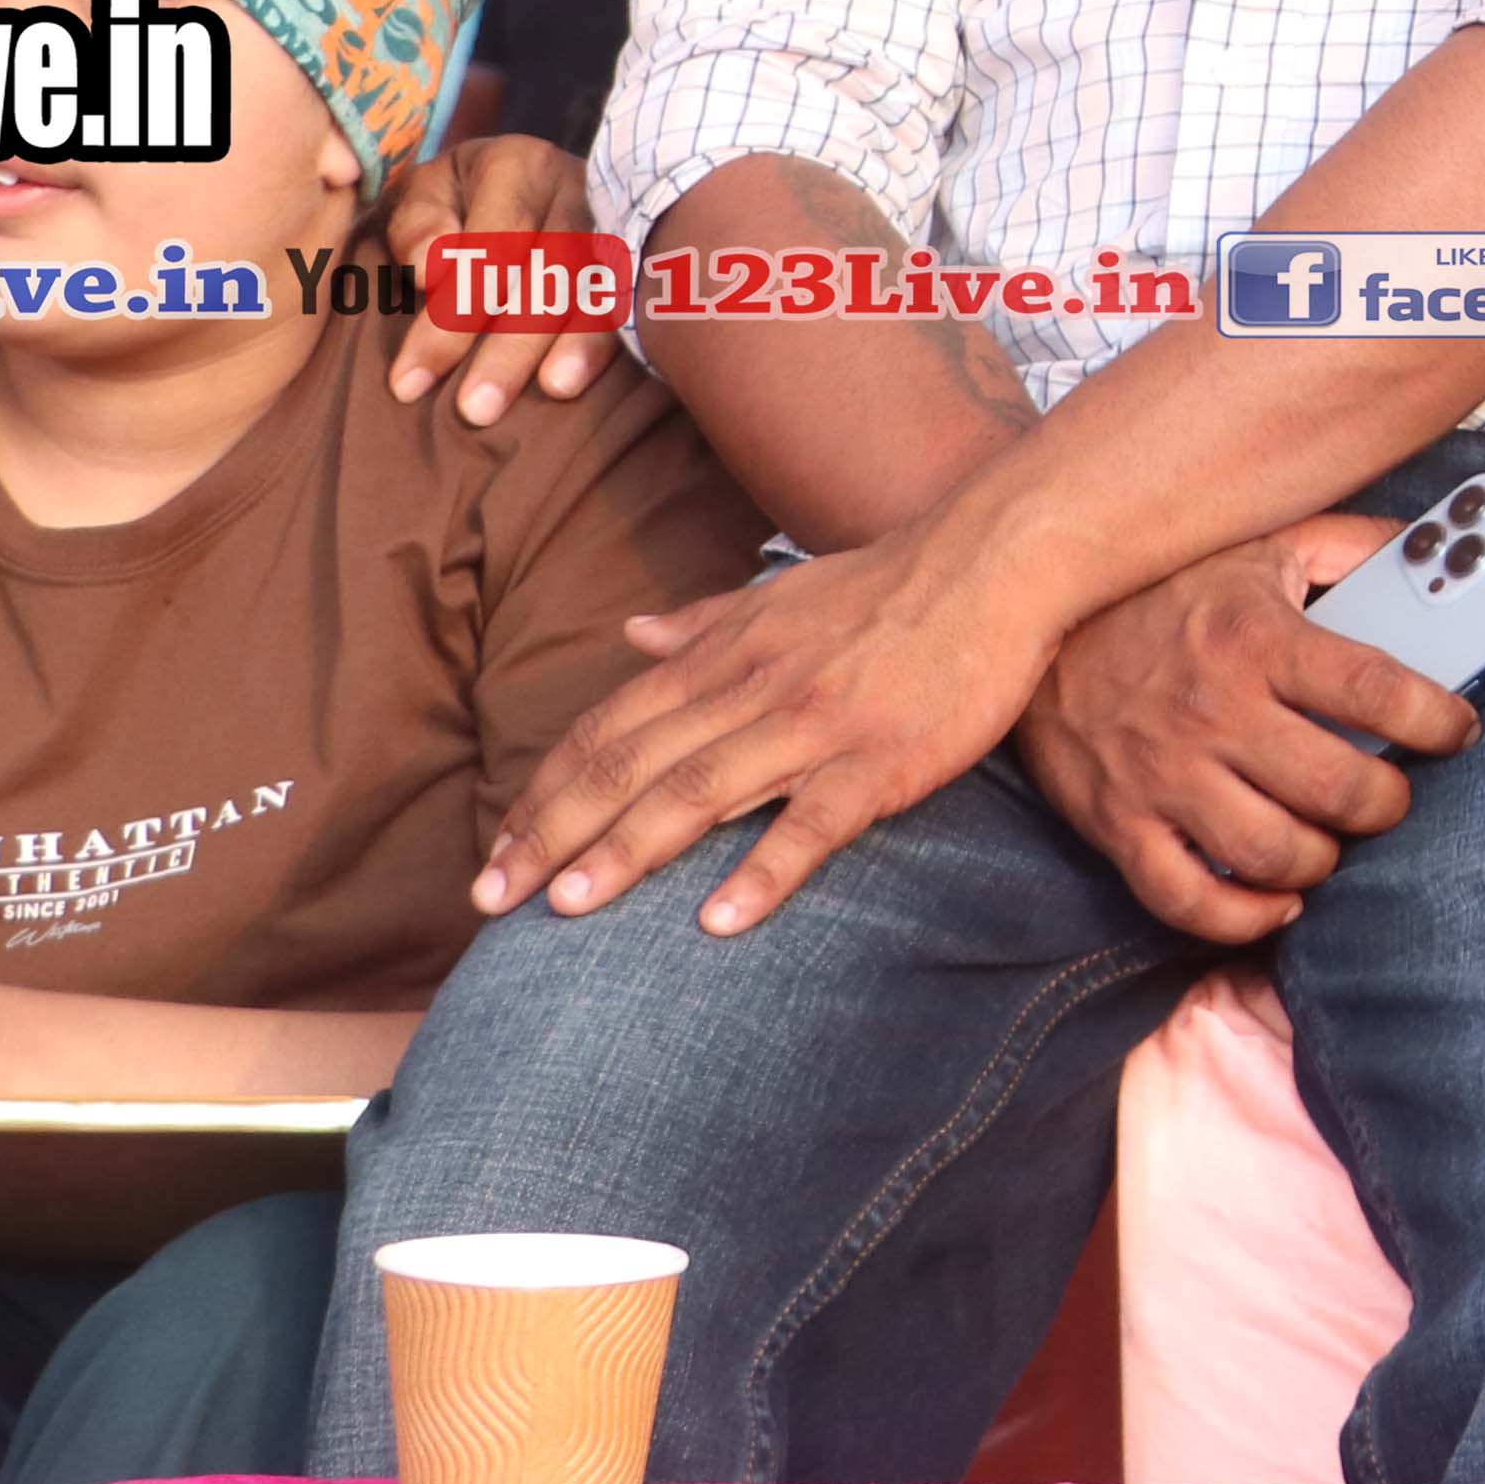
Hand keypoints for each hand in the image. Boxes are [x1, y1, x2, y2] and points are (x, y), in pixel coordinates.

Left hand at [384, 136, 607, 423]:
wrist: (525, 179)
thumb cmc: (458, 200)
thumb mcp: (423, 195)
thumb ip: (417, 225)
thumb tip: (431, 270)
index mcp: (516, 165)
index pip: (490, 245)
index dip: (452, 316)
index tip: (408, 382)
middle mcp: (576, 187)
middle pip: (551, 269)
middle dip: (511, 345)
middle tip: (474, 410)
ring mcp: (618, 220)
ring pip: (600, 286)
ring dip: (575, 345)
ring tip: (550, 393)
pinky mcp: (643, 254)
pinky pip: (633, 302)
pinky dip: (608, 344)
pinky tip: (585, 381)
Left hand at [480, 517, 1074, 936]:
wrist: (994, 560)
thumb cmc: (888, 583)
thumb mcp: (780, 593)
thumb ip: (703, 622)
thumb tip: (631, 632)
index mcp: (722, 656)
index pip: (608, 730)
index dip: (545, 790)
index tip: (495, 848)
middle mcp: (752, 689)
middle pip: (631, 766)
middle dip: (552, 833)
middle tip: (490, 901)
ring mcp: (816, 725)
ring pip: (701, 791)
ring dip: (627, 851)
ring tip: (566, 909)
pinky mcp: (882, 758)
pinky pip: (813, 822)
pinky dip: (763, 871)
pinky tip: (718, 923)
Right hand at [1009, 515, 1469, 939]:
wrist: (1031, 622)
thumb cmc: (1164, 589)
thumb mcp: (1257, 545)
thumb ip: (1345, 546)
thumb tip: (1427, 548)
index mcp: (1257, 637)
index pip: (1375, 690)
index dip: (1436, 720)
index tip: (1459, 731)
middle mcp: (1214, 711)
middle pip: (1337, 790)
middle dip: (1387, 805)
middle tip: (1391, 798)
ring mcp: (1163, 775)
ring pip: (1274, 855)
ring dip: (1323, 861)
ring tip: (1332, 841)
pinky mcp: (1119, 824)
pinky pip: (1190, 900)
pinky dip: (1245, 918)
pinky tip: (1278, 902)